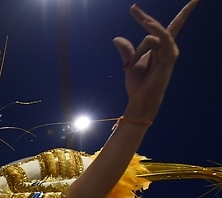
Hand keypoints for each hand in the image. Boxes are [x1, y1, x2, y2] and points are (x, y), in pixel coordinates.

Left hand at [114, 1, 199, 120]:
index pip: (166, 27)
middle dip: (148, 18)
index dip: (161, 16)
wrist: (141, 99)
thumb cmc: (138, 84)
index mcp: (159, 48)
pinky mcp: (169, 57)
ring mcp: (170, 51)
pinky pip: (161, 38)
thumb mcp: (130, 63)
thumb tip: (117, 38)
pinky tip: (145, 28)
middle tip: (132, 8)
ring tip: (131, 65)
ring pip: (151, 37)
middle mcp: (168, 47)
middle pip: (162, 27)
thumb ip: (127, 50)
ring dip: (137, 53)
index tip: (141, 7)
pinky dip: (153, 32)